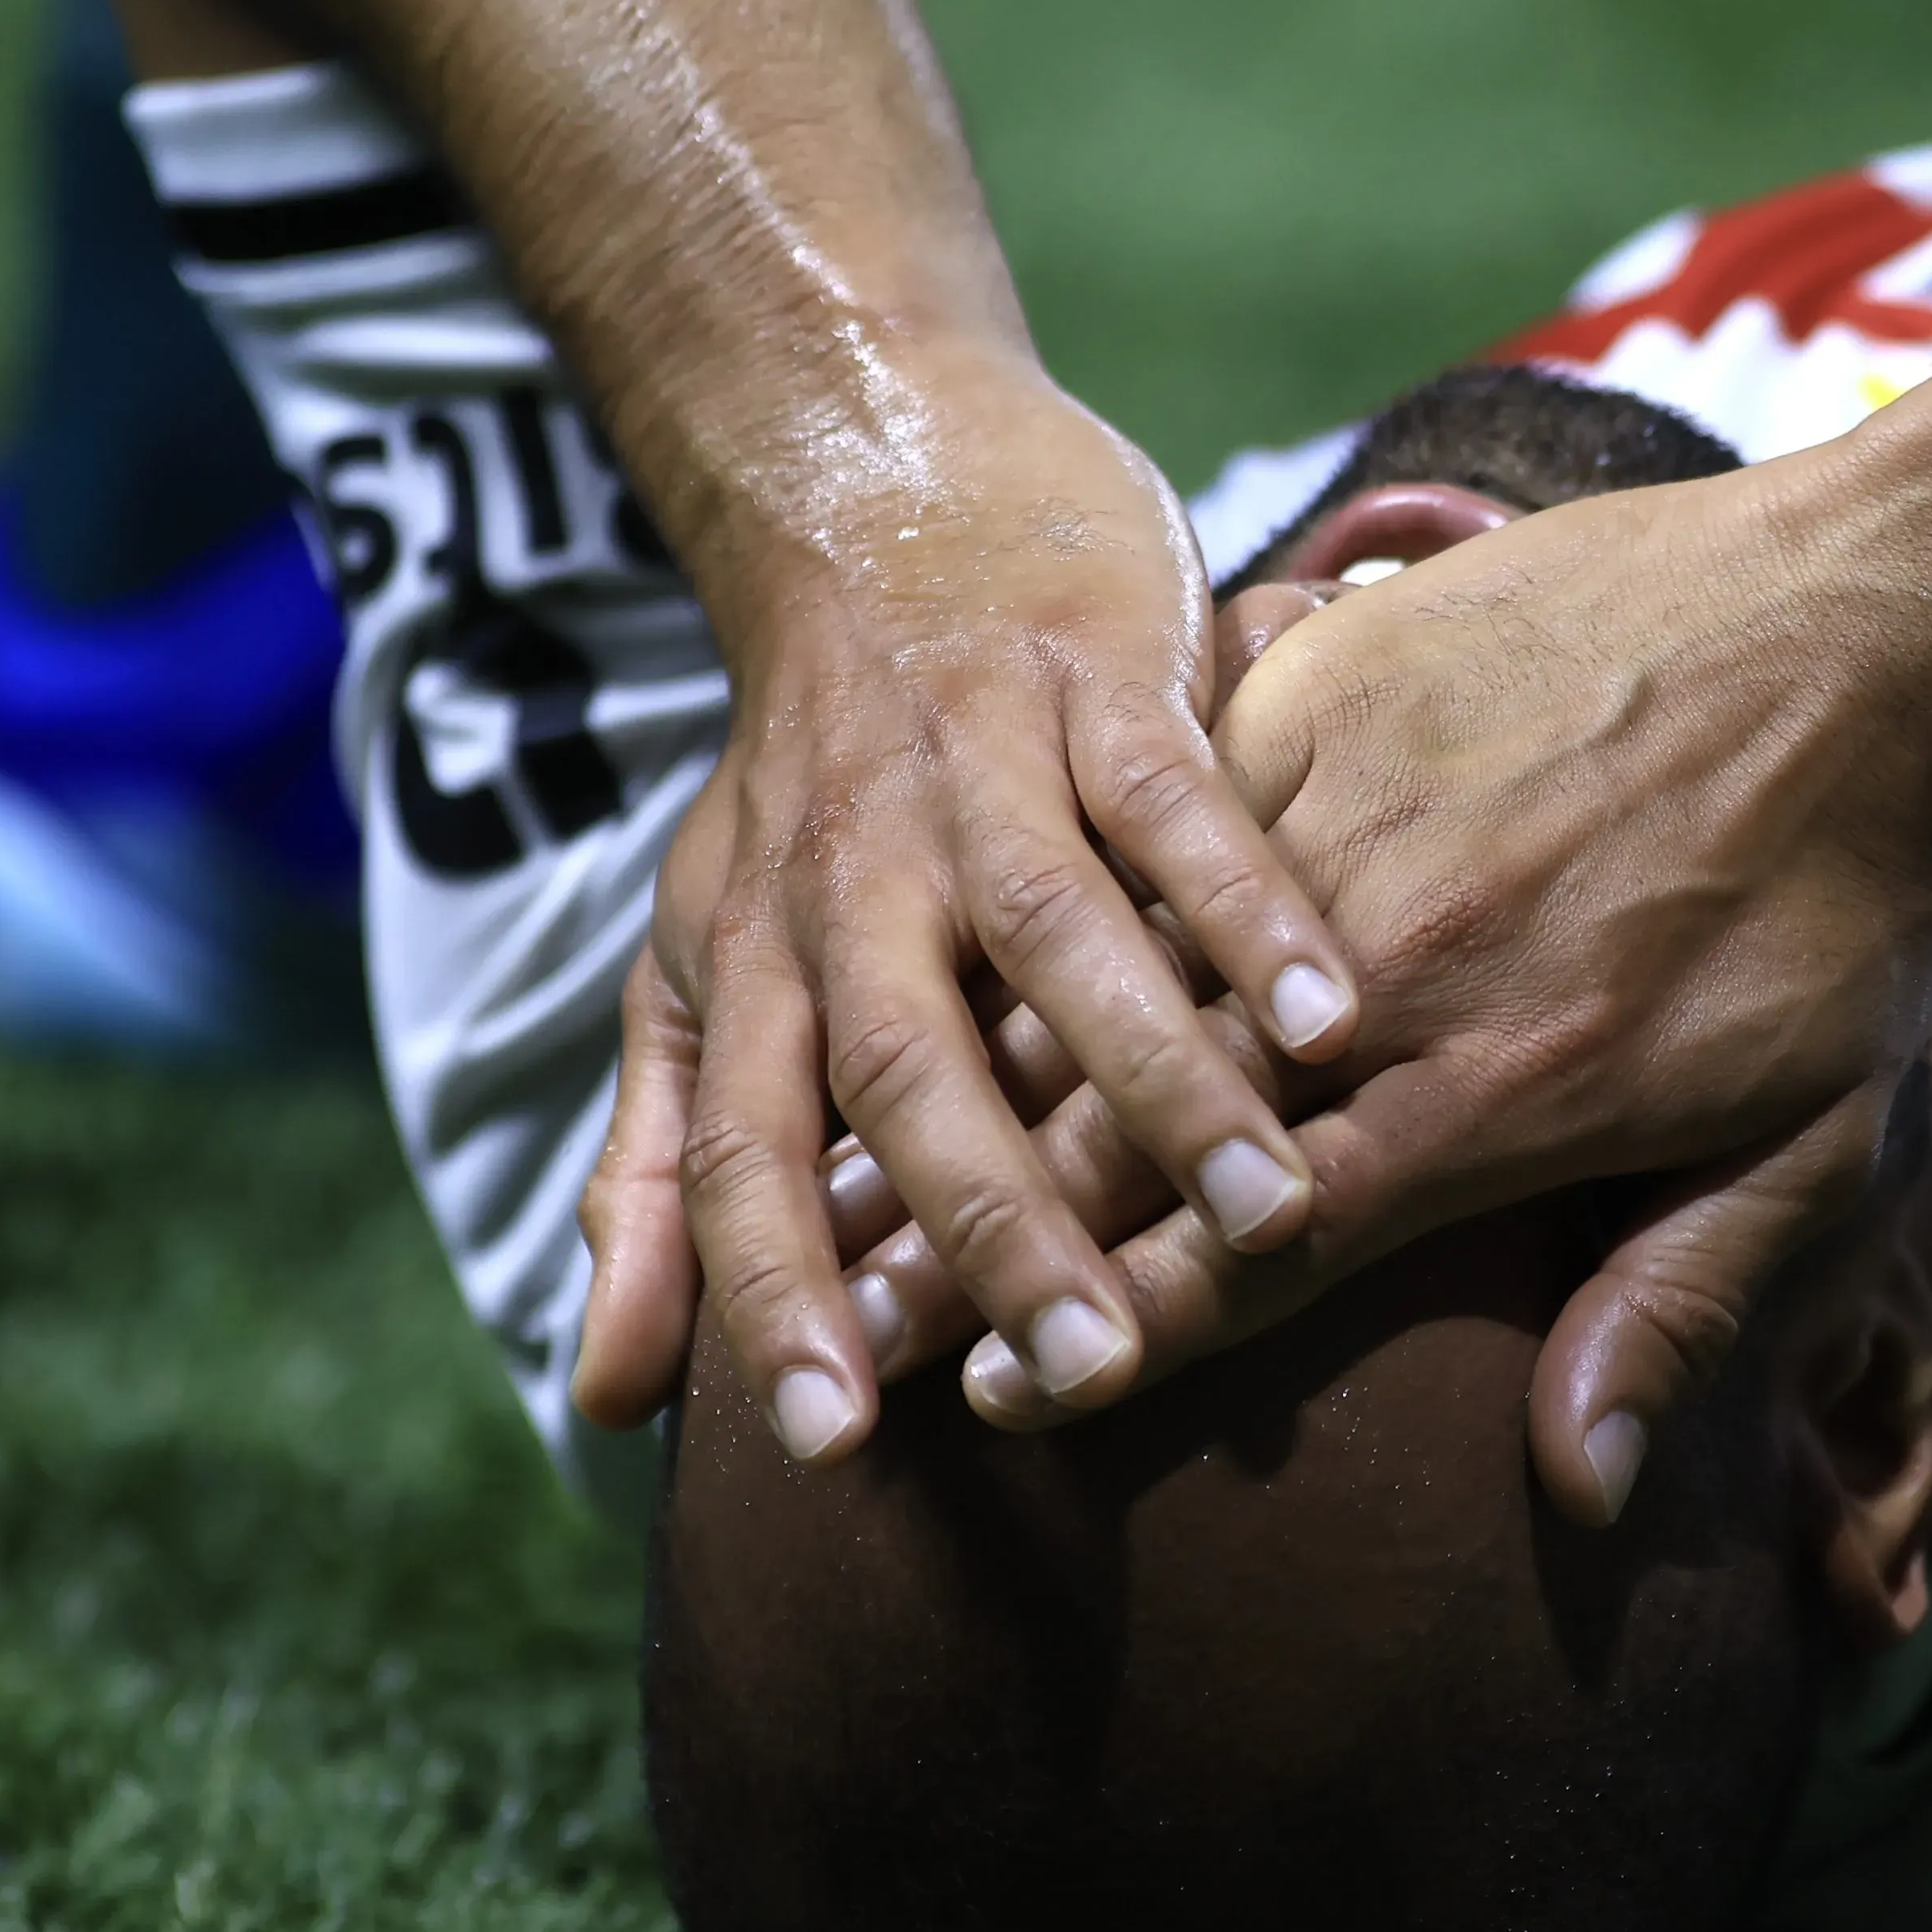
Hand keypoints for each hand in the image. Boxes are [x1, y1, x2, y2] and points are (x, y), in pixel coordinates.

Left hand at [567, 364, 1361, 1462]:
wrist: (872, 483)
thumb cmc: (805, 774)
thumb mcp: (703, 960)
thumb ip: (663, 1176)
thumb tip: (600, 1400)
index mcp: (757, 955)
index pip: (742, 1151)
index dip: (775, 1292)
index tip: (832, 1448)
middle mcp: (854, 869)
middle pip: (910, 1067)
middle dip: (995, 1224)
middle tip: (1093, 1370)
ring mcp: (978, 763)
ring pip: (1058, 937)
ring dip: (1158, 1077)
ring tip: (1261, 1215)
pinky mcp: (1100, 672)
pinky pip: (1178, 799)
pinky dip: (1250, 900)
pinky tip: (1331, 1011)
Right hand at [901, 461, 1931, 1525]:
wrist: (1872, 627)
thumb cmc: (1853, 907)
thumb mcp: (1821, 1145)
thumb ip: (1682, 1309)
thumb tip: (1583, 1486)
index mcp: (1487, 1093)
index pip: (1260, 1248)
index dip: (1119, 1327)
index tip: (984, 1406)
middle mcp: (1386, 969)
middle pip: (1137, 1122)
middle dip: (973, 1232)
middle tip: (835, 1318)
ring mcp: (1341, 814)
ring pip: (1111, 966)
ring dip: (968, 1069)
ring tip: (828, 1158)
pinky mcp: (1326, 691)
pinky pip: (1161, 807)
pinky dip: (1056, 888)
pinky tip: (943, 944)